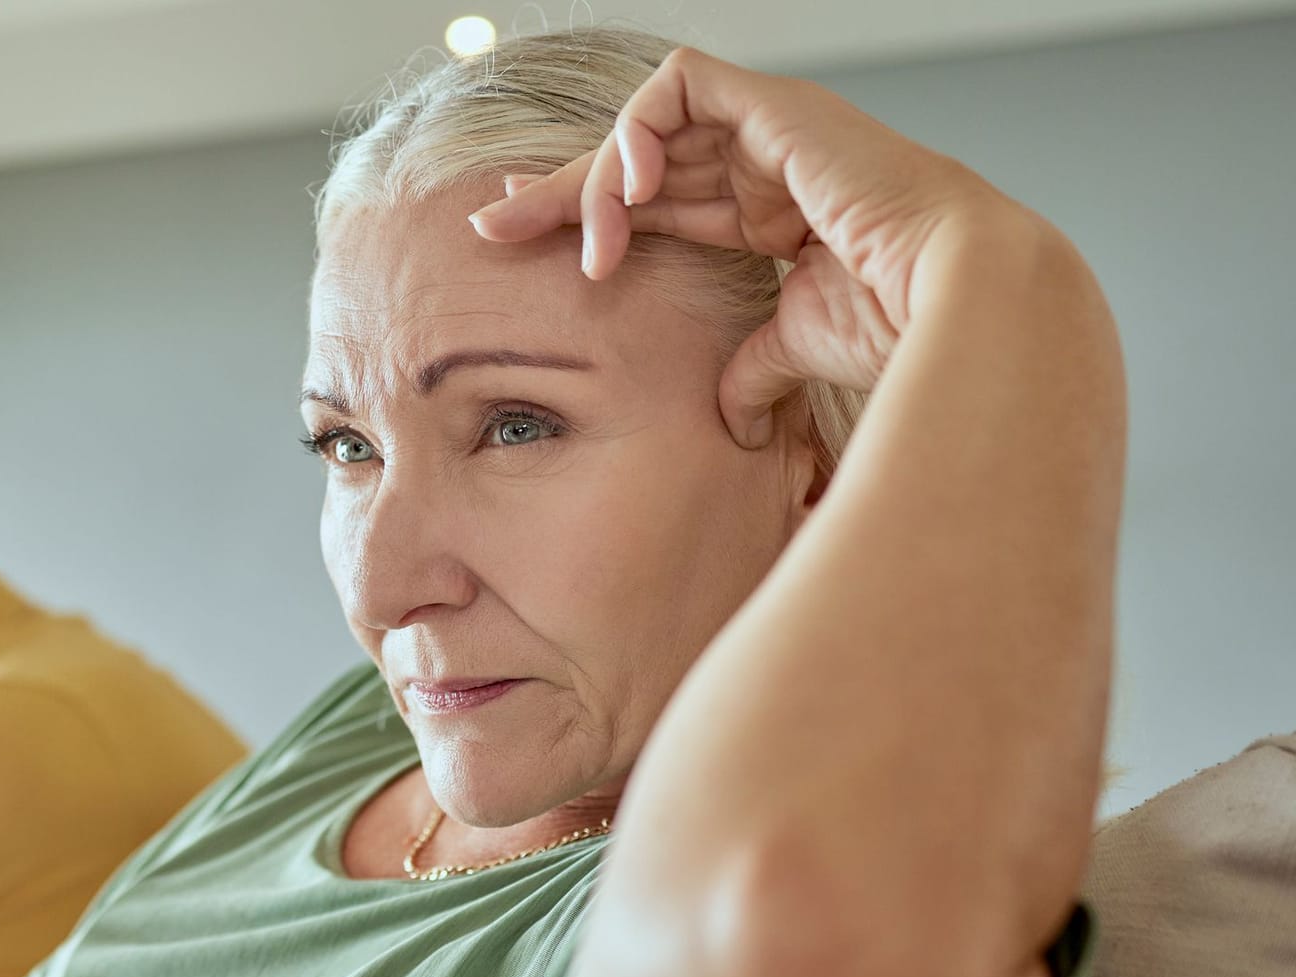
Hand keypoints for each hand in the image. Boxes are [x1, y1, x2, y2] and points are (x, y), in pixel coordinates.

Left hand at [468, 46, 1029, 446]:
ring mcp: (773, 129)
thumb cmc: (898, 326)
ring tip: (589, 244)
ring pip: (649, 123)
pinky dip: (638, 132)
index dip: (592, 216)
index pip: (663, 202)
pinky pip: (680, 86)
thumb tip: (728, 418)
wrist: (954, 303)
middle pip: (639, 161)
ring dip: (600, 180)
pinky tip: (631, 197)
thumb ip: (751, 368)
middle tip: (493, 224)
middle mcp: (770, 163)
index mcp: (773, 213)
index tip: (523, 240)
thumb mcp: (796, 348)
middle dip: (559, 190)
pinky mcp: (776, 106)